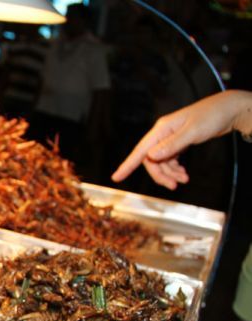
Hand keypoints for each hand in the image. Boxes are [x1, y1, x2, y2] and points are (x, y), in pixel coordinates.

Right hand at [111, 90, 251, 189]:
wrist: (228, 110)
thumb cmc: (212, 116)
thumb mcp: (193, 132)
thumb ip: (172, 145)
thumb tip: (151, 157)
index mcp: (161, 130)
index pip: (140, 150)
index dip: (127, 165)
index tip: (116, 178)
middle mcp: (162, 134)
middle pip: (151, 160)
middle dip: (161, 175)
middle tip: (174, 186)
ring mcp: (170, 138)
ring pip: (161, 162)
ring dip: (170, 174)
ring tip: (184, 179)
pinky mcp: (178, 142)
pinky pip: (170, 160)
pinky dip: (175, 169)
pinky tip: (183, 173)